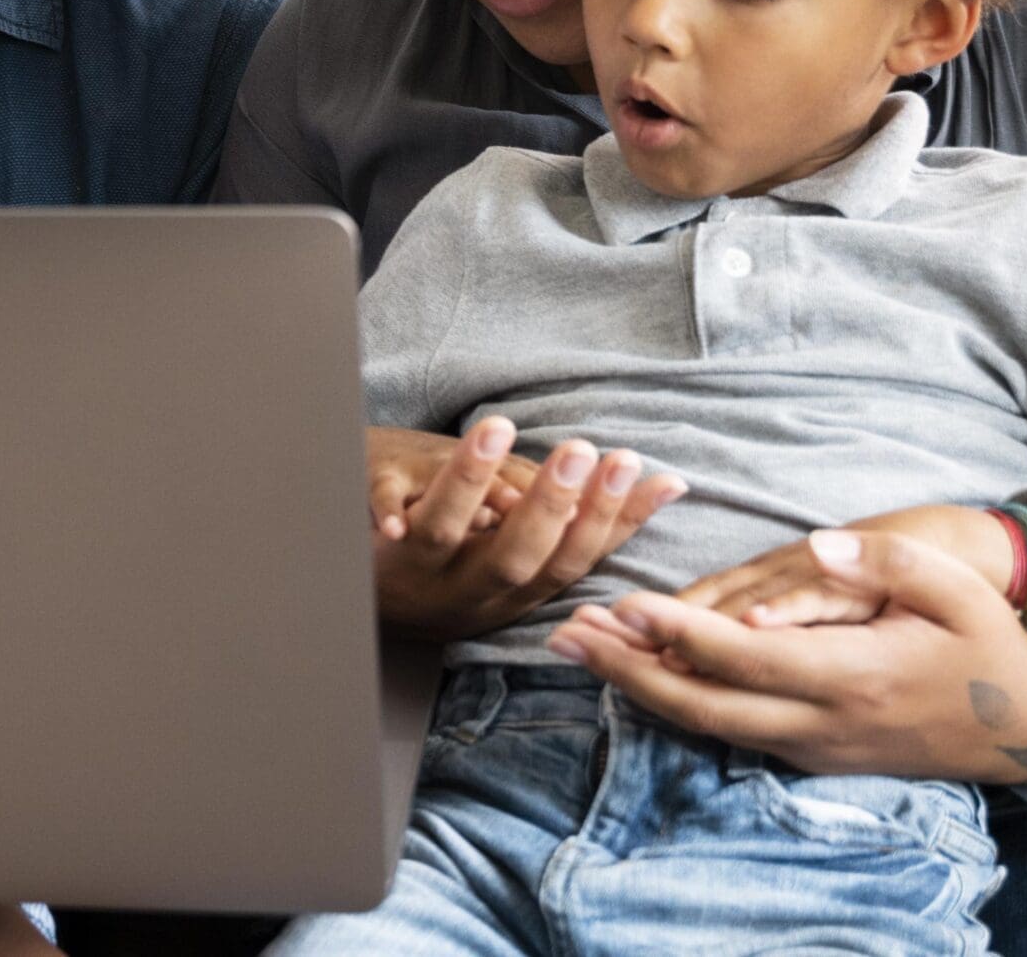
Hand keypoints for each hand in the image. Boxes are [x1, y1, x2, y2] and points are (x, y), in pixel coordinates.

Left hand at [374, 416, 686, 639]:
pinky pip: (387, 527)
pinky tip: (413, 477)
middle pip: (524, 559)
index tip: (645, 471)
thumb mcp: (526, 552)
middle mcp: (475, 595)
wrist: (356, 598)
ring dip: (475, 481)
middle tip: (583, 451)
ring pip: (451, 536)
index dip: (614, 520)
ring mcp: (423, 577)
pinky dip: (396, 506)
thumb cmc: (460, 562)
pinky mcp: (374, 556)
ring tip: (498, 429)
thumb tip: (670, 483)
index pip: (576, 560)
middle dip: (559, 506)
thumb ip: (588, 523)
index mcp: (519, 595)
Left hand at [547, 528, 1026, 783]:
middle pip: (704, 706)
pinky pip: (730, 730)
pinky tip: (636, 672)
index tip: (622, 602)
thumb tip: (819, 543)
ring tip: (579, 647)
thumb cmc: (989, 643)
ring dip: (640, 688)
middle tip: (565, 633)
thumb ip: (885, 564)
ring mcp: (815, 748)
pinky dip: (676, 702)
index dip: (678, 631)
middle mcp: (824, 724)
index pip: (744, 657)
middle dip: (628, 672)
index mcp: (853, 679)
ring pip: (708, 726)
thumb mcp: (955, 591)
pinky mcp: (812, 754)